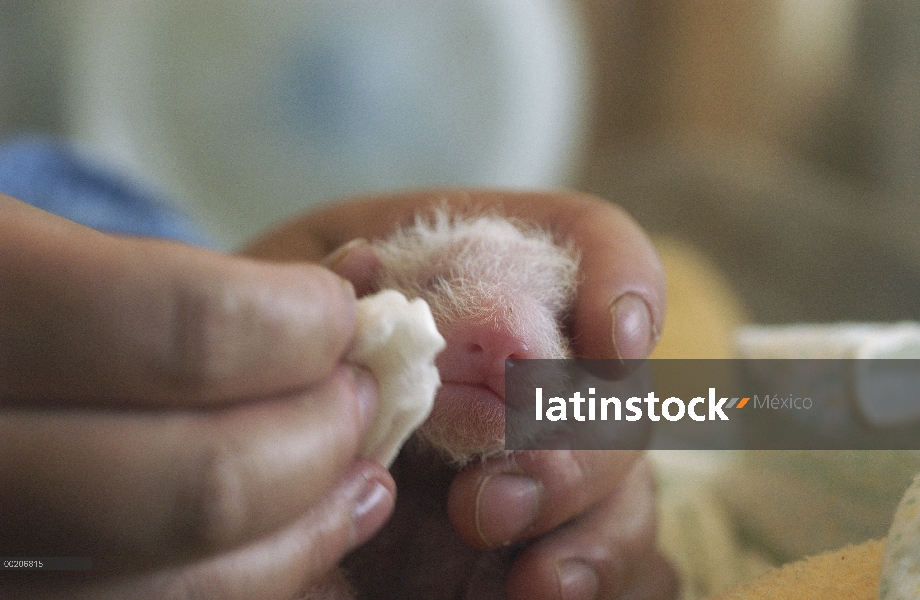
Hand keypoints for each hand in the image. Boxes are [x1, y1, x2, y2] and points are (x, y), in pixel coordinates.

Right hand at [0, 193, 394, 598]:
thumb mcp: (34, 256)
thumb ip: (186, 281)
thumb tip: (362, 284)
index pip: (175, 330)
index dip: (296, 326)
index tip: (339, 315)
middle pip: (188, 486)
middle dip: (316, 438)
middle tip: (358, 399)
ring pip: (160, 597)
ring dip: (299, 538)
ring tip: (352, 483)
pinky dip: (235, 591)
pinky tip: (281, 547)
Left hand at [247, 190, 677, 598]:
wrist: (257, 459)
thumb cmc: (281, 369)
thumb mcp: (287, 320)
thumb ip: (326, 297)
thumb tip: (363, 265)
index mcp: (484, 283)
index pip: (593, 246)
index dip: (624, 281)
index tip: (612, 340)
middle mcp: (533, 372)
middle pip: (618, 392)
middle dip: (581, 448)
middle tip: (490, 504)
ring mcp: (545, 467)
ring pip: (632, 490)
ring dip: (600, 532)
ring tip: (536, 583)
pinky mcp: (543, 546)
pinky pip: (630, 567)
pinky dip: (606, 581)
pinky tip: (547, 592)